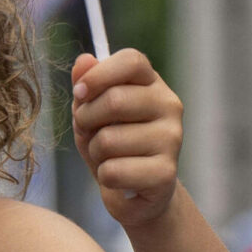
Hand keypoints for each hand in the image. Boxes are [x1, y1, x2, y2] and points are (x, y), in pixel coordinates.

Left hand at [71, 49, 183, 227]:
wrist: (134, 191)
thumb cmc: (112, 144)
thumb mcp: (92, 111)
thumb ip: (87, 85)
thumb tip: (84, 60)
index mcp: (152, 83)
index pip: (131, 61)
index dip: (98, 75)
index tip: (80, 93)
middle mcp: (169, 106)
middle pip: (114, 100)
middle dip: (86, 119)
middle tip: (88, 132)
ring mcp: (172, 139)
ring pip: (109, 140)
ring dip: (95, 152)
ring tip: (108, 157)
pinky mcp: (166, 173)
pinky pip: (114, 171)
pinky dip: (104, 177)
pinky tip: (118, 178)